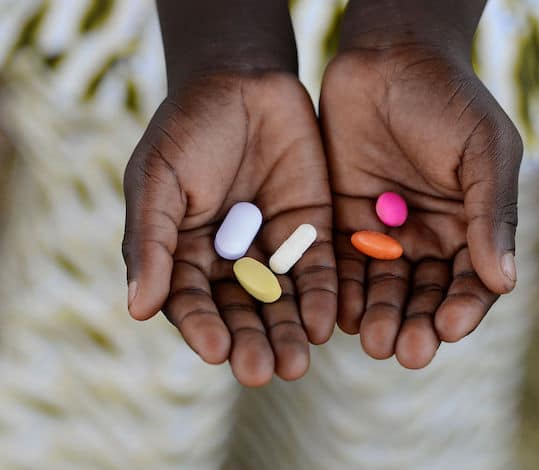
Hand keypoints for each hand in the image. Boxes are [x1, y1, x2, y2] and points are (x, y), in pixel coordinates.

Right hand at [123, 72, 336, 385]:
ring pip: (281, 301)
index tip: (216, 350)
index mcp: (186, 253)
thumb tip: (136, 308)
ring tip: (296, 363)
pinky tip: (325, 322)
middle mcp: (230, 259)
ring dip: (288, 332)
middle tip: (262, 371)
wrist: (243, 81)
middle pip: (240, 311)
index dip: (202, 326)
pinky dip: (322, 297)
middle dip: (251, 341)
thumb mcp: (158, 180)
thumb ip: (151, 241)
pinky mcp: (311, 231)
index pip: (192, 301)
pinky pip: (318, 271)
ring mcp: (272, 247)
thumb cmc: (189, 128)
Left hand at [320, 3, 521, 368]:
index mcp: (468, 225)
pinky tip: (339, 314)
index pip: (469, 280)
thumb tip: (504, 283)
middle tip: (406, 350)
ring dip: (379, 316)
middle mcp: (426, 236)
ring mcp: (382, 231)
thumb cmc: (446, 99)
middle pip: (423, 294)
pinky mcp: (341, 221)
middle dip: (416, 323)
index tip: (450, 327)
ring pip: (382, 287)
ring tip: (374, 341)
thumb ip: (492, 214)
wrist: (386, 58)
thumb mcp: (484, 150)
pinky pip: (342, 264)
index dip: (463, 306)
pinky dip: (342, 291)